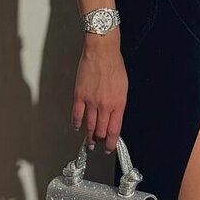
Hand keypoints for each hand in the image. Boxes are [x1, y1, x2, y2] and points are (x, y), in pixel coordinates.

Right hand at [71, 34, 127, 153]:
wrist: (102, 52)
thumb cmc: (114, 66)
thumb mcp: (123, 88)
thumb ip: (118, 104)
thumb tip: (114, 117)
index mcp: (118, 104)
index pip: (114, 131)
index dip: (111, 142)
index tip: (109, 147)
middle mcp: (105, 106)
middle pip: (101, 131)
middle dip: (100, 140)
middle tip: (98, 144)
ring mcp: (91, 102)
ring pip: (89, 126)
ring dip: (89, 136)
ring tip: (88, 142)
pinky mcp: (79, 96)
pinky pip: (77, 115)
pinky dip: (76, 124)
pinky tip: (77, 127)